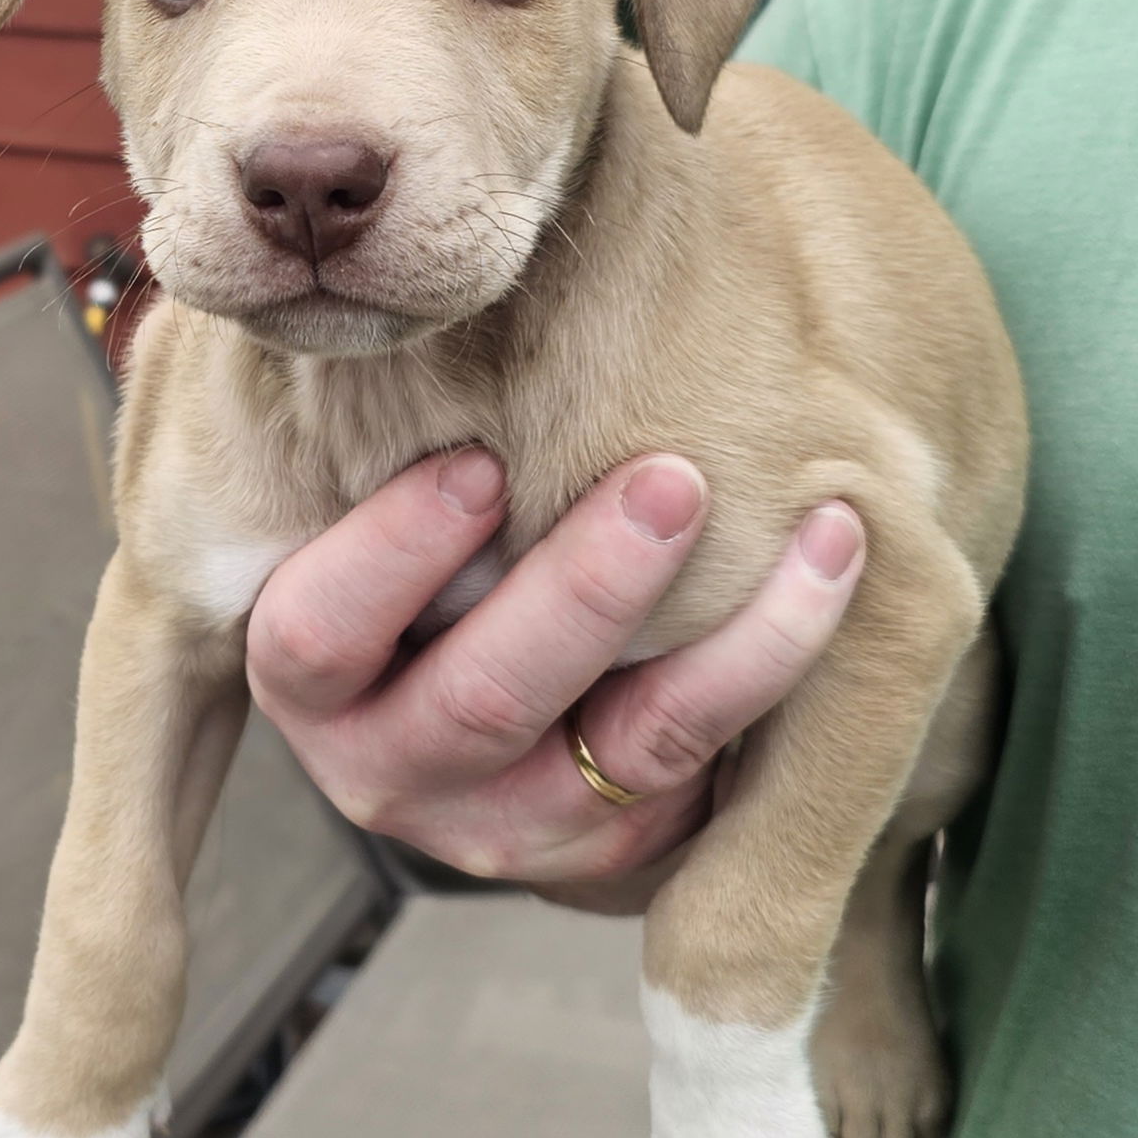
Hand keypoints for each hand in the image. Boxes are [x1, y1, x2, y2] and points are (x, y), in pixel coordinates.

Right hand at [247, 450, 864, 883]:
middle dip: (588, 590)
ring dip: (735, 647)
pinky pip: (703, 784)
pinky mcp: (602, 858)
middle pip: (484, 703)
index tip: (483, 465)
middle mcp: (386, 771)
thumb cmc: (435, 516)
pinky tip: (831, 582)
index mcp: (306, 678)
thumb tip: (440, 279)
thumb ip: (401, 421)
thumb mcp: (380, 480)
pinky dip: (776, 684)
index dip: (397, 556)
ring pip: (628, 756)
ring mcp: (499, 830)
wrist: (480, 646)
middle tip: (672, 483)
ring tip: (821, 533)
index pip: (321, 633)